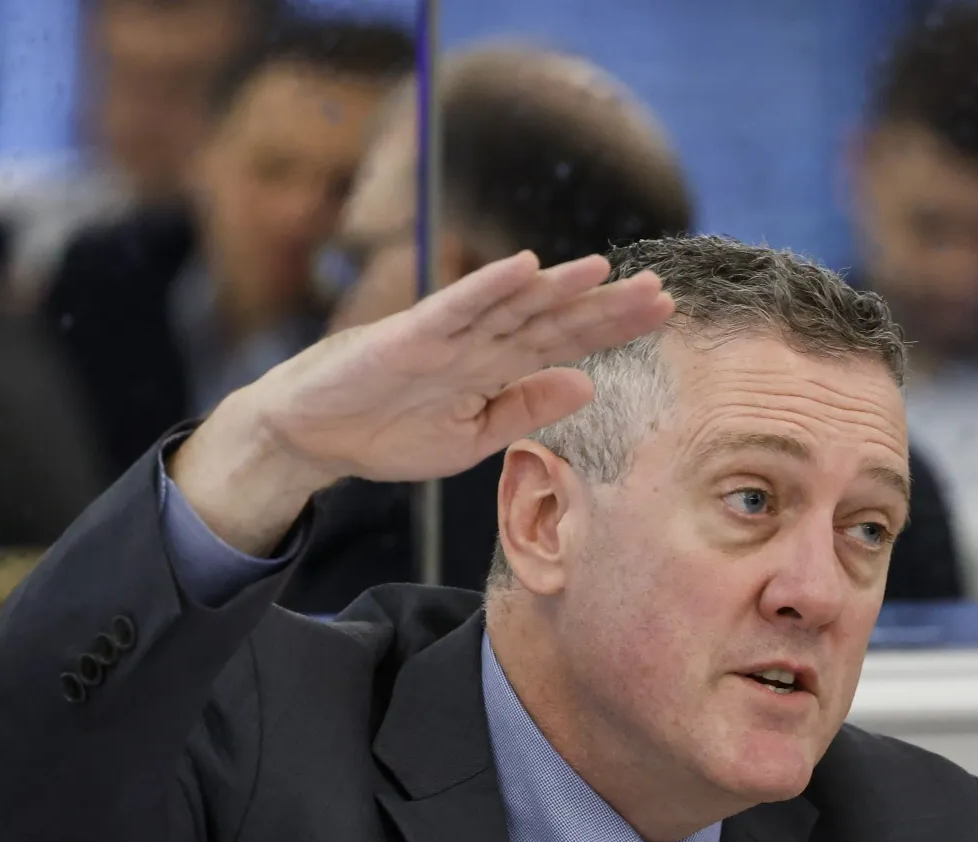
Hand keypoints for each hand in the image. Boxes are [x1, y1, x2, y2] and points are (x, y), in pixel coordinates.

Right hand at [170, 250, 673, 552]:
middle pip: (552, 318)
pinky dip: (488, 287)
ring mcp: (446, 337)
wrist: (314, 437)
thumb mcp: (473, 437)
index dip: (612, 325)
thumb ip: (525, 408)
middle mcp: (478, 343)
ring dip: (556, 286)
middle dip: (605, 304)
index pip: (566, 341)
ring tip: (605, 269)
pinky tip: (524, 268)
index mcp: (496, 367)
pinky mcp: (409, 338)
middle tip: (660, 289)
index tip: (663, 312)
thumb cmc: (387, 434)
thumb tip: (586, 385)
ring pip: (512, 306)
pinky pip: (455, 308)